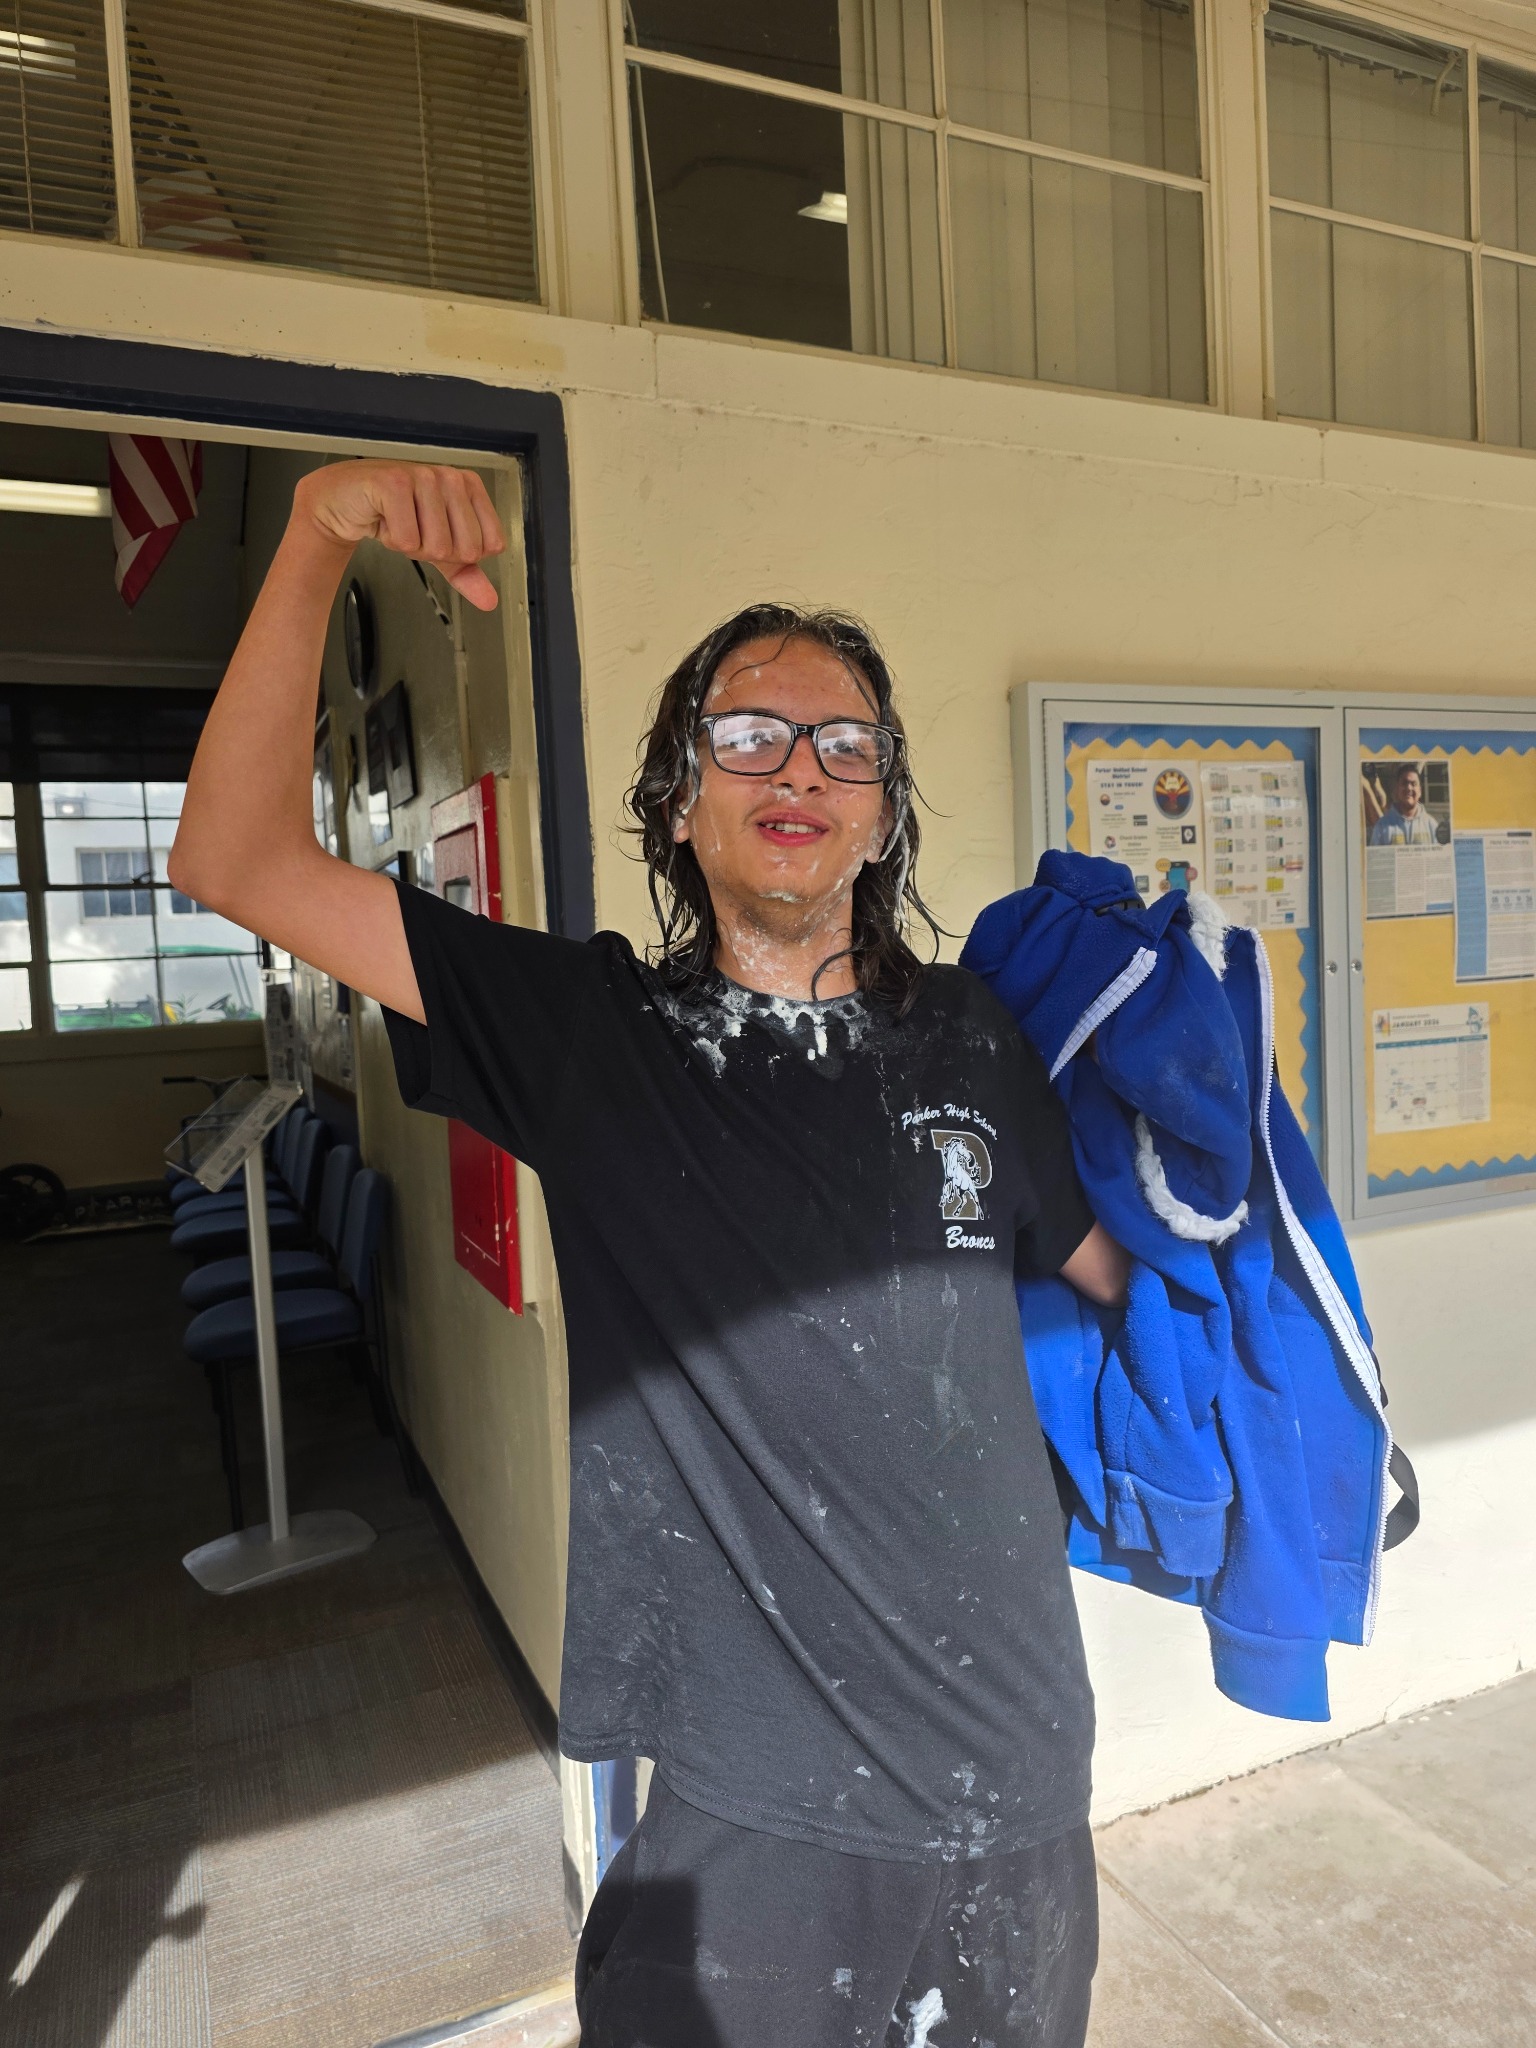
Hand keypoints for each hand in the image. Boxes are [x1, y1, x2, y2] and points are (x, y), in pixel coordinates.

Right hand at [293, 459, 506, 610]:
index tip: (439, 536)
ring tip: (398, 523)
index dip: (460, 553)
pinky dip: (391, 540)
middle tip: (415, 531)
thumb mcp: (437, 547)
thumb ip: (466, 572)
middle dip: (434, 552)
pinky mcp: (393, 483)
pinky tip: (383, 520)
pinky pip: (406, 540)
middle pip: (465, 550)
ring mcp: (423, 477)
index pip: (491, 544)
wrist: (346, 502)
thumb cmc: (394, 515)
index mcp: (469, 486)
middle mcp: (450, 477)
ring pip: (435, 547)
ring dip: (411, 546)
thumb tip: (489, 600)